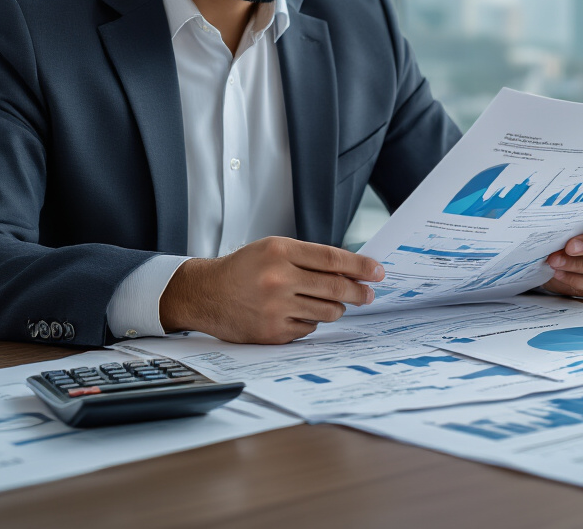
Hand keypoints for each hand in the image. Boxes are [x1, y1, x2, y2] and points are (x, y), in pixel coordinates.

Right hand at [158, 237, 384, 343]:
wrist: (205, 294)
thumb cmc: (242, 269)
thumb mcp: (272, 249)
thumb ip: (309, 257)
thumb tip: (351, 270)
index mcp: (280, 251)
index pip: (333, 259)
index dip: (361, 266)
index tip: (378, 271)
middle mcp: (278, 279)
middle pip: (336, 288)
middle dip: (359, 292)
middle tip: (368, 294)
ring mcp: (276, 308)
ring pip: (328, 312)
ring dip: (336, 308)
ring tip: (330, 303)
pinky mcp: (273, 332)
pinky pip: (309, 329)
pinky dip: (311, 321)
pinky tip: (298, 313)